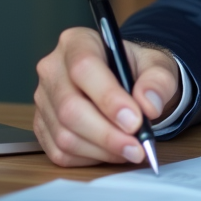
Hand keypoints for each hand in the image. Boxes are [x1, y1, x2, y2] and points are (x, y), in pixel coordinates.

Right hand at [34, 27, 180, 166]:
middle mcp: (53, 68)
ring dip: (102, 150)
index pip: (84, 68)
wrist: (126, 83)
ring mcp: (44, 99)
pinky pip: (61, 152)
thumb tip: (149, 105)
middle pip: (70, 107)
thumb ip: (158, 82)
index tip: (135, 121)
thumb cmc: (137, 70)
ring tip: (130, 150)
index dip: (108, 98)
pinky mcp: (41, 126)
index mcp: (77, 42)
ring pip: (65, 135)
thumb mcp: (158, 66)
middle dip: (107, 134)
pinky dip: (90, 158)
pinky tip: (111, 151)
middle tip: (137, 146)